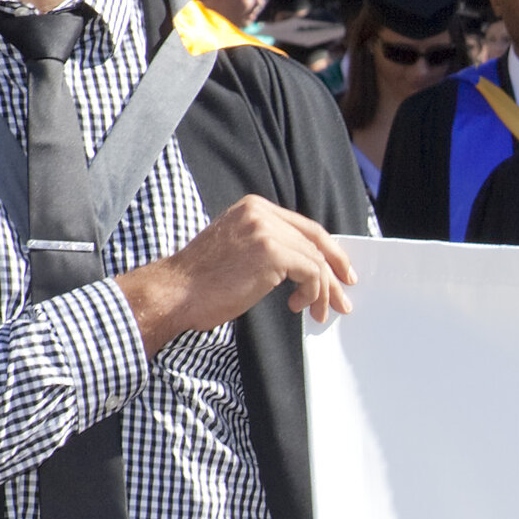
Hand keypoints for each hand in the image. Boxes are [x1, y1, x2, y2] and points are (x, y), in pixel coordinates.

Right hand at [116, 196, 355, 347]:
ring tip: (318, 312)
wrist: (175, 293)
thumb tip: (306, 264)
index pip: (304, 227)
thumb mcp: (239, 250)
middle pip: (315, 241)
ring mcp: (265, 230)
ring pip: (316, 260)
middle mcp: (259, 212)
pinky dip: (312, 294)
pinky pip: (311, 274)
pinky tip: (296, 306)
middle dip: (334, 272)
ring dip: (323, 291)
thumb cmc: (202, 281)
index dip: (328, 250)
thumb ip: (269, 246)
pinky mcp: (271, 252)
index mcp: (252, 207)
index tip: (340, 271)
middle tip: (343, 296)